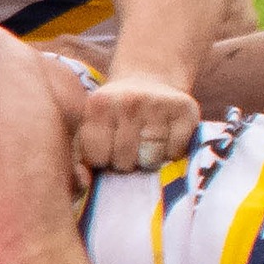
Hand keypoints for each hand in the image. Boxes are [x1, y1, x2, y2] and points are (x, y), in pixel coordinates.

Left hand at [75, 74, 197, 172]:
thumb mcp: (89, 125)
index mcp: (100, 103)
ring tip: (146, 143)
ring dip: (149, 159)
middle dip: (126, 161)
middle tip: (129, 145)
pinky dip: (172, 152)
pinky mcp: (186, 110)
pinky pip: (176, 153)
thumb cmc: (115, 114)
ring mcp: (159, 104)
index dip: (102, 160)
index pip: (97, 157)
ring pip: (151, 160)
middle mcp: (129, 100)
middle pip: (125, 161)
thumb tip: (82, 183)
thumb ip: (77, 155)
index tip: (107, 148)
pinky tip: (166, 137)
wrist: (150, 80)